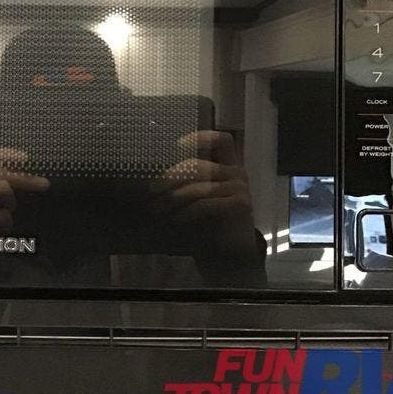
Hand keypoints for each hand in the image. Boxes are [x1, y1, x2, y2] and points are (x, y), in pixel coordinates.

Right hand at [0, 147, 49, 236]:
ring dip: (10, 206)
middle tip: (46, 184)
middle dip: (26, 180)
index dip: (6, 155)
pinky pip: (3, 215)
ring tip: (1, 219)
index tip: (25, 158)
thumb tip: (24, 170)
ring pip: (5, 191)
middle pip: (2, 174)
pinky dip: (6, 225)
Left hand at [151, 130, 257, 259]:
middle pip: (198, 165)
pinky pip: (206, 204)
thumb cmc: (207, 225)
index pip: (220, 140)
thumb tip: (152, 174)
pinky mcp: (240, 204)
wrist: (227, 256)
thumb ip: (185, 181)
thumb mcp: (194, 198)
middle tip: (151, 191)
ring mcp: (240, 187)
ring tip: (157, 209)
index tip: (175, 147)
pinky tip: (175, 220)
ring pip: (198, 186)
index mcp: (226, 166)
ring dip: (173, 199)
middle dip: (171, 178)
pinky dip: (187, 213)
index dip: (198, 138)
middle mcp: (236, 172)